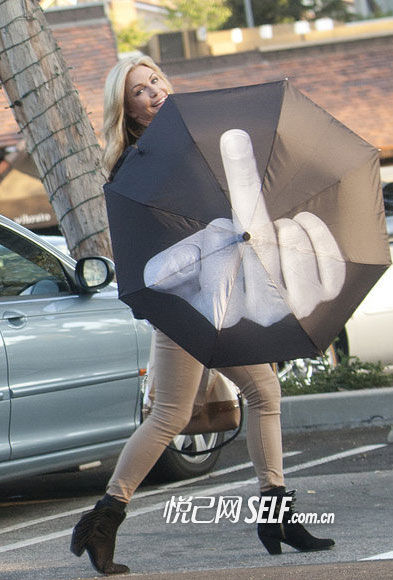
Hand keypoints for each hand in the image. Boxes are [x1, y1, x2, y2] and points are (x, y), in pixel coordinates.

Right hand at [143, 129, 345, 327]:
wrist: (241, 289)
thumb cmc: (205, 275)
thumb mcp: (174, 270)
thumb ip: (168, 267)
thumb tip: (182, 262)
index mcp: (224, 315)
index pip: (221, 260)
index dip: (218, 234)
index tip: (219, 228)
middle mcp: (264, 316)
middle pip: (260, 244)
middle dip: (250, 219)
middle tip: (246, 217)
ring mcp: (299, 307)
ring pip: (293, 241)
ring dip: (280, 225)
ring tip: (271, 235)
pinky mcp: (326, 292)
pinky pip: (327, 249)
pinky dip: (313, 229)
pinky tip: (296, 228)